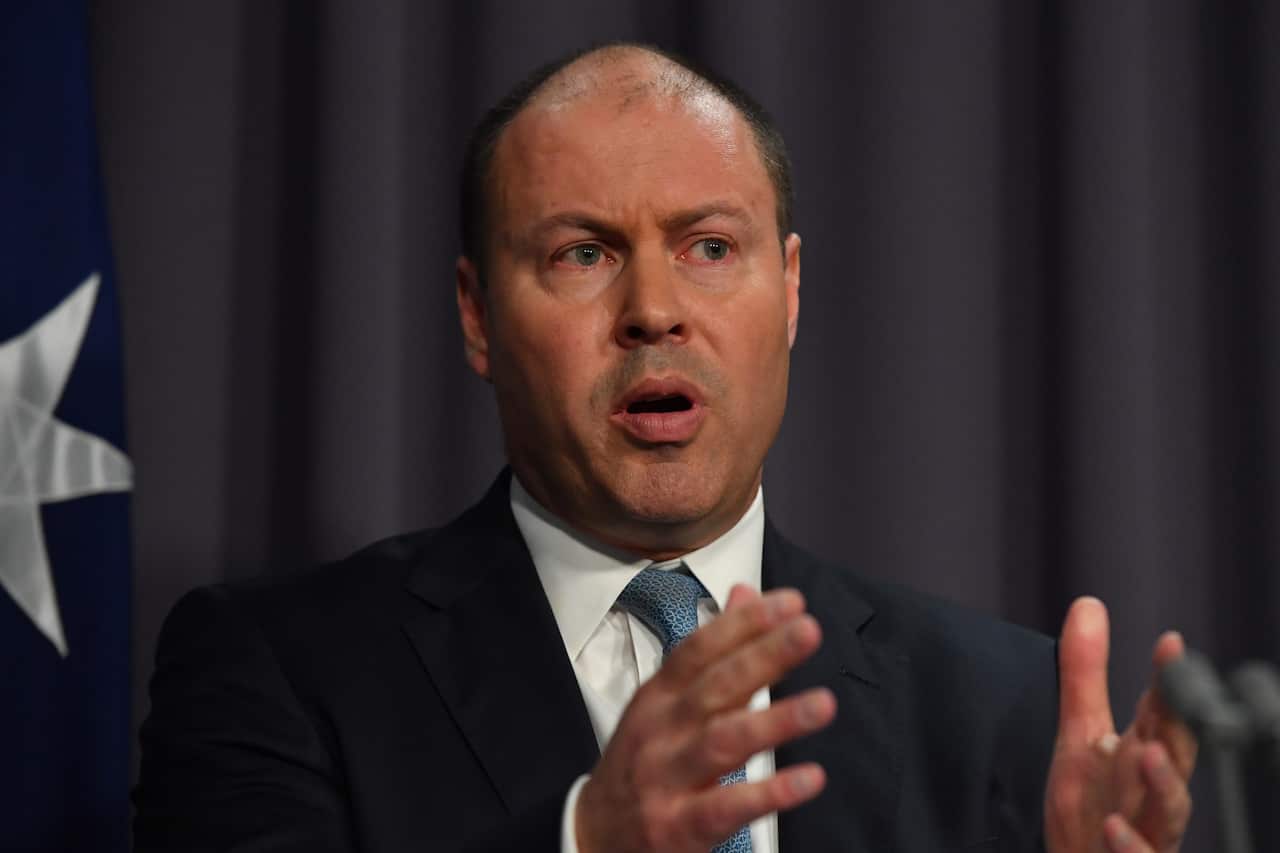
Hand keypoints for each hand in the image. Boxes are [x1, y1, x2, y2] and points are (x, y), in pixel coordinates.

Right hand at [575, 585, 836, 852]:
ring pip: (723, 742)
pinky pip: (728, 807)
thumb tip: (747, 594)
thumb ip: (712, 651)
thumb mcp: (665, 703)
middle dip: (763, 656)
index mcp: (658, 696)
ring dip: (775, 721)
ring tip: (824, 703)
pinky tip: (810, 777)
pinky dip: (770, 791)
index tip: (788, 602)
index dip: (742, 623)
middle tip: (808, 631)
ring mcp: (667, 779)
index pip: (699, 649)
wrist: (596, 835)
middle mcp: (661, 731)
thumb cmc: (641, 761)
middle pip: (715, 687)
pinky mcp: (679, 826)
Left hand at [1044, 597, 1197, 852]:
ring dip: (1164, 784)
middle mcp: (1150, 792)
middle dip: (1178, 726)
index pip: (1160, 711)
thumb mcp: (1079, 736)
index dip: (1166, 678)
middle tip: (1173, 695)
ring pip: (1168, 811)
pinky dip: (1130, 846)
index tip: (1170, 642)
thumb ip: (1084, 675)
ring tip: (1151, 754)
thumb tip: (1088, 605)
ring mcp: (1147, 832)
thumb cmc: (1091, 808)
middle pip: (1175, 756)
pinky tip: (1114, 827)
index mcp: (1141, 755)